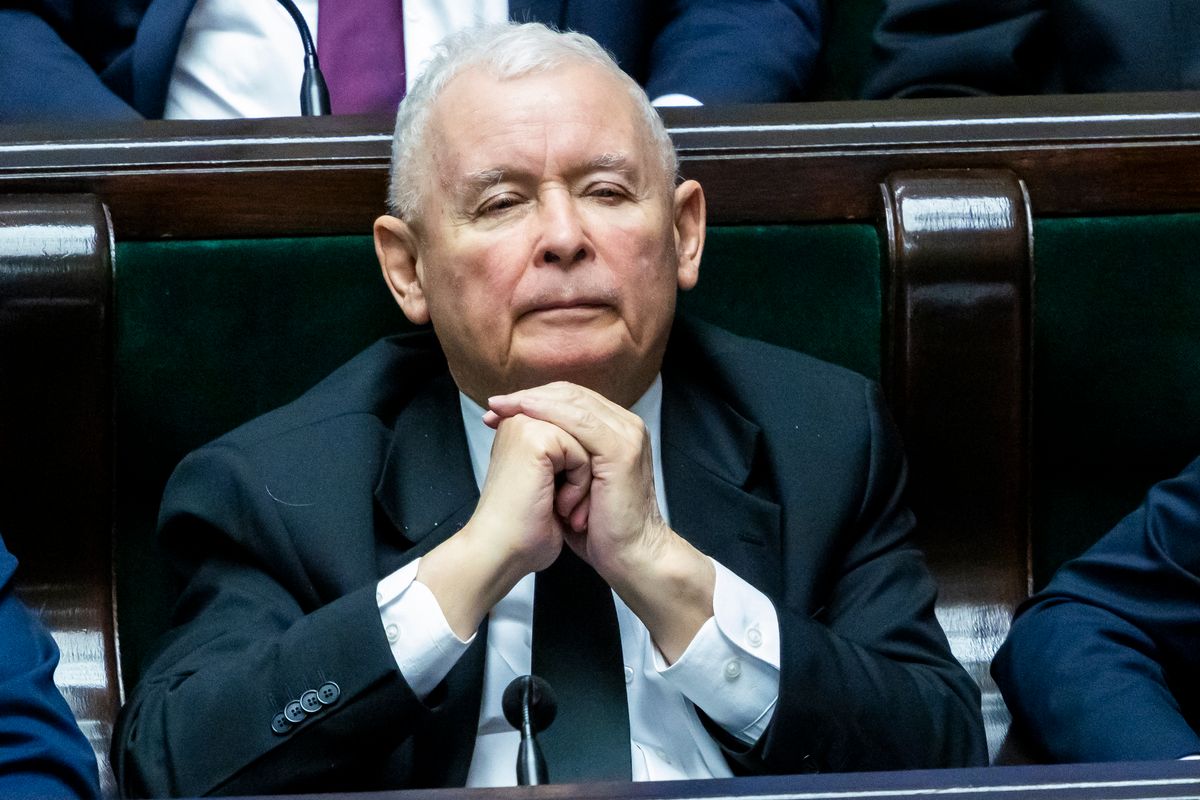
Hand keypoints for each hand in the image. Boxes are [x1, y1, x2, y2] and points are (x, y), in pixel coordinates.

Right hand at [416, 413, 589, 638]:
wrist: (503, 552)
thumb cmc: (524, 527)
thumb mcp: (551, 480)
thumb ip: (565, 454)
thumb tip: (593, 447)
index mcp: (522, 427)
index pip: (577, 430)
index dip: (581, 469)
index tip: (556, 500)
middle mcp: (521, 420)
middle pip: (584, 435)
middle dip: (583, 475)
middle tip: (560, 507)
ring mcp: (526, 425)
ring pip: (586, 443)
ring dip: (582, 482)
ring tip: (562, 508)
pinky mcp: (536, 438)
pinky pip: (582, 453)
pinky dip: (578, 485)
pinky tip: (558, 505)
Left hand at [484, 381, 668, 578]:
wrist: (630, 557)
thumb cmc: (600, 529)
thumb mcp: (575, 484)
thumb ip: (561, 458)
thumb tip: (526, 442)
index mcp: (617, 430)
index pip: (572, 399)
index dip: (534, 399)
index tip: (499, 409)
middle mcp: (626, 426)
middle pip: (571, 394)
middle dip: (528, 396)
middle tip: (494, 404)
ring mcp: (627, 435)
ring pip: (574, 402)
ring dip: (533, 402)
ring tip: (501, 408)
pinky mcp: (621, 450)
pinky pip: (579, 422)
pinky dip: (548, 414)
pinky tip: (524, 415)